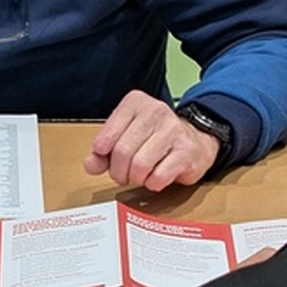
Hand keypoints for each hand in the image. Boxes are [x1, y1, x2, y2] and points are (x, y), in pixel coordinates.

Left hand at [84, 90, 219, 191]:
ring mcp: (174, 130)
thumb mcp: (124, 137)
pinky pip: (159, 176)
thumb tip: (90, 165)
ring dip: (135, 178)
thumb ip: (103, 152)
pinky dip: (152, 183)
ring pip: (140, 165)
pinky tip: (155, 177)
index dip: (102, 153)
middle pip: (122, 152)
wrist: (195, 141)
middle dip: (118, 171)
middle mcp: (156, 111)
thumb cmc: (154, 140)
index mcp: (135, 103)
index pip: (107, 134)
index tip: (105, 157)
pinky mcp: (187, 151)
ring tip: (139, 175)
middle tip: (122, 174)